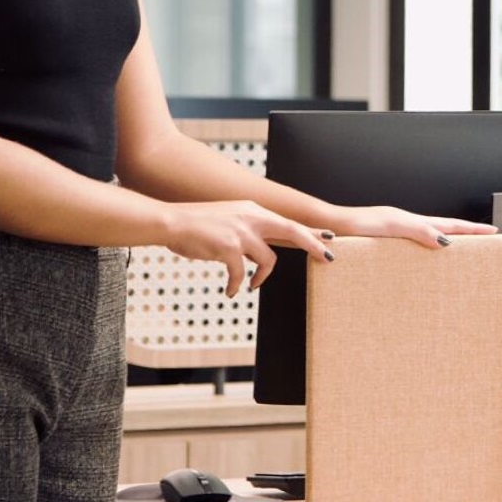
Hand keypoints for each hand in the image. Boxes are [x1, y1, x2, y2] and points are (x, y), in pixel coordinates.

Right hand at [161, 201, 332, 296]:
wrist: (172, 221)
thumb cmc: (196, 224)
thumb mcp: (227, 219)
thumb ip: (246, 229)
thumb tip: (258, 249)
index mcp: (252, 209)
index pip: (287, 221)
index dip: (309, 231)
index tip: (328, 237)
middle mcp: (251, 217)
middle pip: (292, 230)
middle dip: (313, 244)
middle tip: (329, 258)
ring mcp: (241, 232)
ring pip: (267, 260)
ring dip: (262, 277)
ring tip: (252, 285)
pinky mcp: (229, 247)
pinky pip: (241, 274)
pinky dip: (235, 285)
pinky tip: (230, 291)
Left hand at [323, 204, 495, 248]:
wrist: (330, 227)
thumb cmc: (355, 227)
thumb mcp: (390, 227)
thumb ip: (417, 231)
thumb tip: (445, 241)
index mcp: (410, 221)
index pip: (448, 225)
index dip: (471, 230)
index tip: (493, 232)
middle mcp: (405, 225)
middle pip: (443, 228)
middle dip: (466, 235)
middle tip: (487, 241)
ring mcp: (396, 233)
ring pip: (430, 237)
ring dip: (449, 242)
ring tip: (465, 252)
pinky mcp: (385, 243)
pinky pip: (416, 246)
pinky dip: (429, 249)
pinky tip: (426, 261)